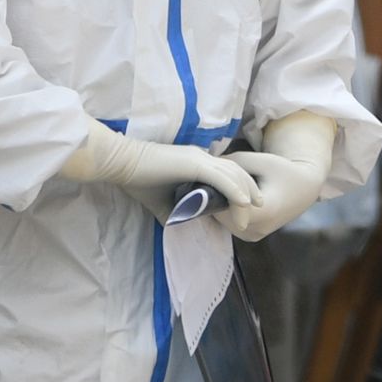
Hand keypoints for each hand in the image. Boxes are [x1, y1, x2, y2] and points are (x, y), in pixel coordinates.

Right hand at [58, 126, 261, 211]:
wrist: (121, 164)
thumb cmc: (138, 179)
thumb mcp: (161, 201)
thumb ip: (176, 211)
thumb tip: (183, 224)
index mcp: (197, 163)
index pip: (225, 174)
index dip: (238, 189)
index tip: (244, 208)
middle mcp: (203, 157)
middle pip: (237, 172)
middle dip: (251, 191)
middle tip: (259, 209)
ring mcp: (200, 159)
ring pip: (234, 175)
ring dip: (246, 194)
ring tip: (255, 211)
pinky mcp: (194, 163)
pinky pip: (222, 177)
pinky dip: (235, 190)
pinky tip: (244, 202)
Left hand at [220, 114, 339, 240]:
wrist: (303, 189)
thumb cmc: (283, 171)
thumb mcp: (260, 160)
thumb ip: (233, 162)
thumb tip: (208, 165)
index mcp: (263, 211)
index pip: (226, 204)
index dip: (214, 190)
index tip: (206, 178)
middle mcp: (258, 228)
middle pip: (222, 214)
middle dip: (215, 196)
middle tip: (208, 180)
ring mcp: (253, 235)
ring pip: (223, 220)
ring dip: (219, 204)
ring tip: (218, 187)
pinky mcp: (251, 236)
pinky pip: (229, 223)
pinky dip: (226, 211)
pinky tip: (228, 196)